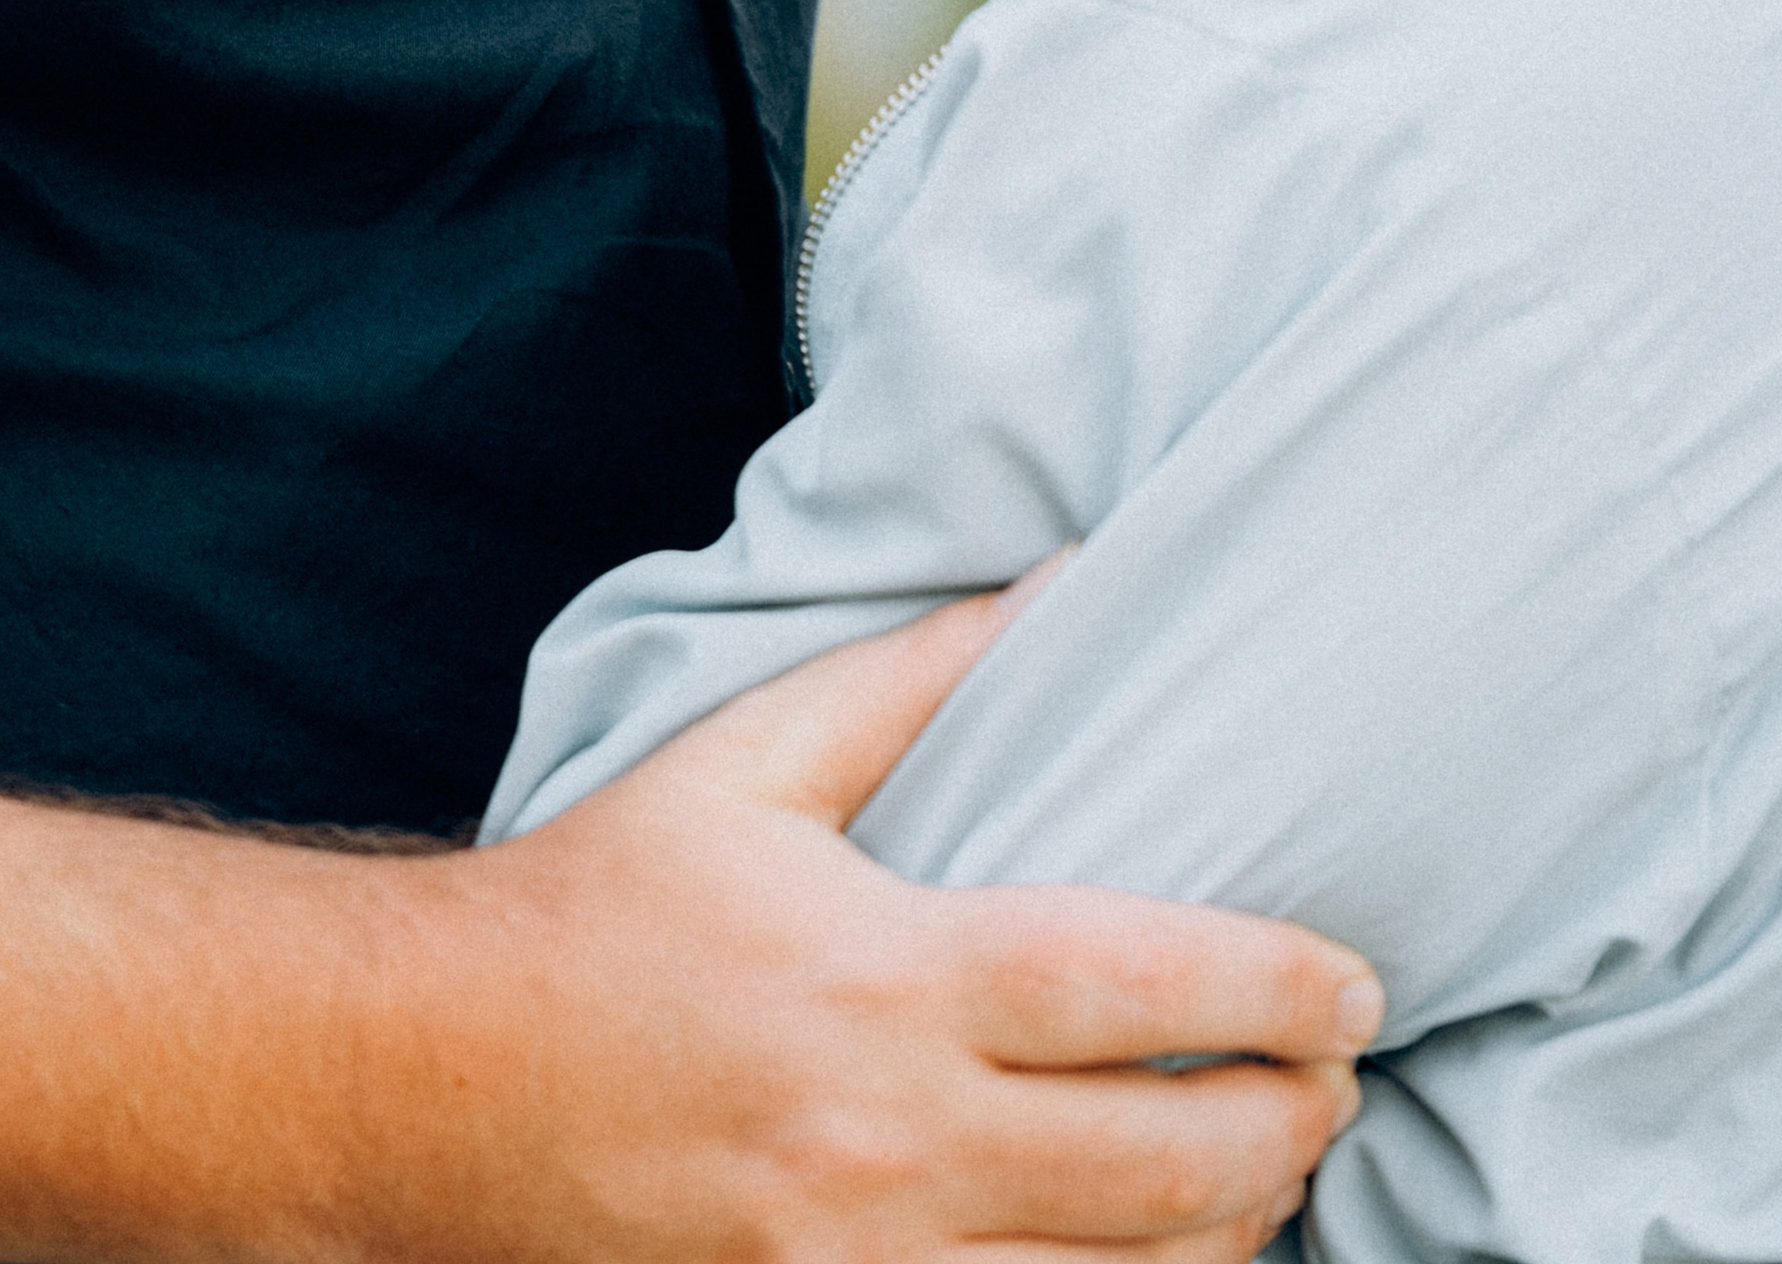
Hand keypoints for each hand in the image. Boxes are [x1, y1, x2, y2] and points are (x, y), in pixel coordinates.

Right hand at [0, 583, 1377, 1262]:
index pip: (1148, 994)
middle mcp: (891, 1136)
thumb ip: (915, 675)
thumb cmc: (599, 902)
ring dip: (1230, 1233)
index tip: (1356, 980)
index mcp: (887, 972)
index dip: (1283, 992)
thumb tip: (1055, 584)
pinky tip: (1145, 1253)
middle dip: (1294, 1129)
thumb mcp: (747, 757)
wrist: (425, 1080)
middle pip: (1174, 1170)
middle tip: (1338, 1078)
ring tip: (1267, 1164)